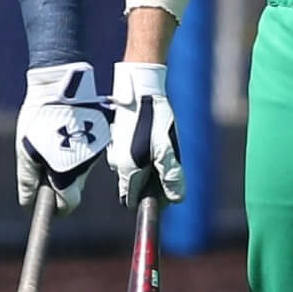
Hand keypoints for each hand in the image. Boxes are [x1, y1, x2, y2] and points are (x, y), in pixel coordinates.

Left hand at [16, 62, 107, 214]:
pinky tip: (65, 131)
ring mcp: (97, 151)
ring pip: (82, 167)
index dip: (58, 207)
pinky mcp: (102, 135)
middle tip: (45, 168)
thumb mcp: (25, 150)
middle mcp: (86, 167)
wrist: (64, 87)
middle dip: (62, 183)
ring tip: (53, 142)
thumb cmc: (40, 119)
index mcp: (67, 175)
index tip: (49, 204)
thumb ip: (27, 179)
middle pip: (76, 186)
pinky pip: (89, 150)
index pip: (69, 204)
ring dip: (69, 163)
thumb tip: (26, 202)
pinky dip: (78, 147)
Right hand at [108, 61, 184, 205]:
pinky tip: (154, 138)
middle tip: (169, 167)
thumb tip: (176, 198)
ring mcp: (116, 151)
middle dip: (152, 183)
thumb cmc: (154, 120)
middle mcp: (117, 164)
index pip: (133, 201)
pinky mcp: (119, 140)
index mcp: (127, 171)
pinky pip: (132, 155)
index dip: (150, 201)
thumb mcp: (167, 151)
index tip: (166, 192)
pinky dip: (144, 154)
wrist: (140, 90)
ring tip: (163, 148)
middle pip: (135, 186)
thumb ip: (171, 177)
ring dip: (149, 167)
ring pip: (134, 170)